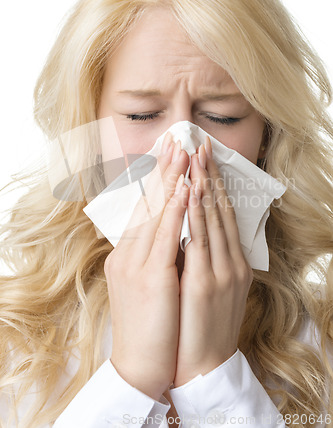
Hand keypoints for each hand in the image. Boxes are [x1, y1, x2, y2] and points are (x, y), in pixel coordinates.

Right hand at [104, 133, 189, 399]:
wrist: (140, 364)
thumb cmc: (150, 324)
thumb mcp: (148, 283)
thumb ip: (157, 255)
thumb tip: (176, 230)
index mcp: (127, 254)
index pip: (143, 207)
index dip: (157, 178)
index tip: (169, 154)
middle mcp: (128, 253)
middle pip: (147, 201)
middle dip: (164, 168)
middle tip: (176, 138)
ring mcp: (136, 264)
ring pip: (155, 211)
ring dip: (171, 178)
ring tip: (183, 150)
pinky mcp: (150, 277)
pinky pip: (165, 235)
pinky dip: (175, 208)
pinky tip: (184, 187)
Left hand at [173, 138, 252, 386]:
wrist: (202, 366)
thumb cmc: (199, 325)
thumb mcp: (207, 286)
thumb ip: (203, 258)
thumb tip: (189, 230)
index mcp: (231, 262)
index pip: (222, 214)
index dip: (213, 184)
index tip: (202, 158)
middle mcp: (231, 262)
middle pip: (219, 209)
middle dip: (208, 175)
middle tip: (200, 143)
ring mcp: (221, 272)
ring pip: (212, 219)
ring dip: (203, 184)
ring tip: (196, 156)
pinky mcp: (206, 283)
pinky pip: (200, 240)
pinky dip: (196, 212)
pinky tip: (191, 191)